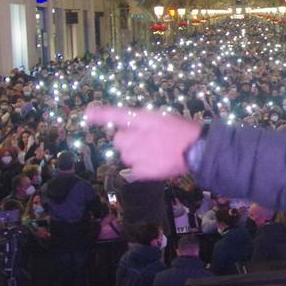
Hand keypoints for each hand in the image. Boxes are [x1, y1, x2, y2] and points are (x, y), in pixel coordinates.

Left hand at [84, 105, 201, 180]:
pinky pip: (133, 170)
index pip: (117, 115)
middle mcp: (138, 135)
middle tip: (144, 142)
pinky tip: (154, 163)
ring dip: (134, 155)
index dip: (101, 115)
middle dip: (127, 142)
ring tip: (152, 153)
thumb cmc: (183, 131)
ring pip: (125, 156)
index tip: (88, 115)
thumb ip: (141, 123)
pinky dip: (140, 168)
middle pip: (119, 140)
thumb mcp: (162, 119)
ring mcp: (139, 154)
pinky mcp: (143, 169)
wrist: (197, 149)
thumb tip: (125, 132)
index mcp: (144, 119)